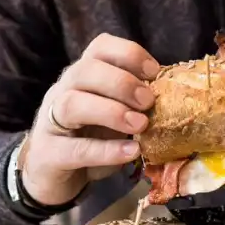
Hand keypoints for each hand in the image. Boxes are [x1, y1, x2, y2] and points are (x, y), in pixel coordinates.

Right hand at [22, 33, 159, 205]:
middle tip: (149, 102)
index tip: (155, 72)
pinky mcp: (50, 154)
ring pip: (72, 104)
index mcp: (83, 76)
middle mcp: (64, 91)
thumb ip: (136, 104)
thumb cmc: (90, 139)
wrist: (52, 176)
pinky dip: (106, 151)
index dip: (128, 54)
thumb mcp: (115, 116)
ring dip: (111, 112)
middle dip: (121, 83)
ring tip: (140, 125)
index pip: (100, 48)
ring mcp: (51, 121)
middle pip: (85, 71)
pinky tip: (131, 152)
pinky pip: (75, 149)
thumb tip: (174, 98)